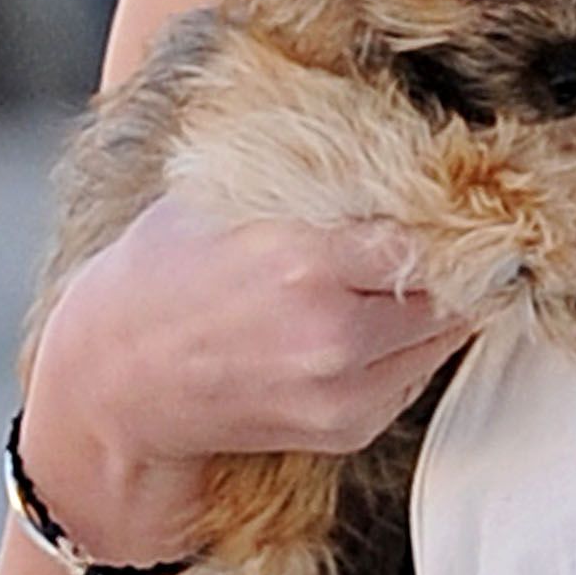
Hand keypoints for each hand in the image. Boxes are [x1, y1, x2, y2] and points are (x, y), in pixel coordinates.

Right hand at [20, 201, 484, 544]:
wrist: (114, 383)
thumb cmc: (161, 275)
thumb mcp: (223, 199)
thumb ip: (314, 180)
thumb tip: (396, 145)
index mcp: (307, 262)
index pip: (433, 232)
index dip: (453, 211)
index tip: (461, 192)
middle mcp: (336, 334)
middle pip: (454, 287)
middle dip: (460, 257)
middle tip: (459, 228)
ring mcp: (345, 391)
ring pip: (448, 335)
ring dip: (444, 301)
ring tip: (419, 269)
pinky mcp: (348, 429)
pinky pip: (418, 373)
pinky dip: (414, 342)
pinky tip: (379, 315)